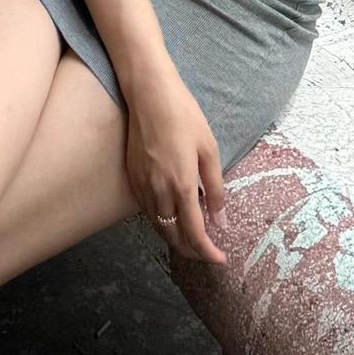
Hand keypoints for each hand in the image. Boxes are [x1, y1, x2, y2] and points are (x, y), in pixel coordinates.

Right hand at [124, 65, 227, 263]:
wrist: (148, 95)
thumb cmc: (184, 117)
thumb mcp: (209, 150)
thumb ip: (215, 190)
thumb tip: (221, 222)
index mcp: (182, 185)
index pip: (195, 233)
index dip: (208, 252)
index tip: (220, 259)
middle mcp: (159, 191)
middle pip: (173, 237)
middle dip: (192, 251)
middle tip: (209, 253)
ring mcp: (142, 186)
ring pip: (158, 227)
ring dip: (176, 240)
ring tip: (193, 241)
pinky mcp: (132, 178)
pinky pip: (147, 212)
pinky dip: (161, 223)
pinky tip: (172, 219)